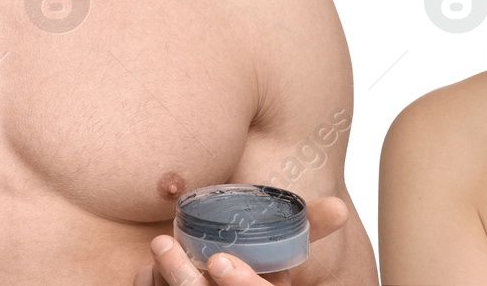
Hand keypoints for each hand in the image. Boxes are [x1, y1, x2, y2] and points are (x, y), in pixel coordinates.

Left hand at [132, 196, 347, 285]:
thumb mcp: (285, 257)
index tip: (218, 261)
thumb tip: (339, 208)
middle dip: (183, 279)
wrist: (229, 282)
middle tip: (164, 244)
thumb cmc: (257, 273)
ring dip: (164, 279)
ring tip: (158, 246)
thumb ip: (311, 229)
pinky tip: (147, 271)